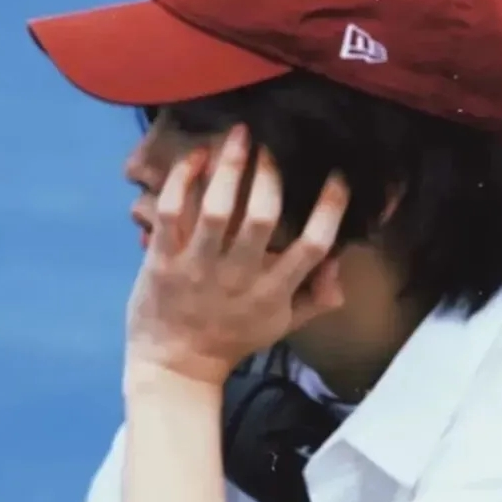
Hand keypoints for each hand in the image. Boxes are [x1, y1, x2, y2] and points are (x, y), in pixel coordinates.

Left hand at [124, 125, 349, 385]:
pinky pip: (171, 213)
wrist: (175, 366)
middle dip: (269, 173)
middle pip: (263, 217)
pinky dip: (182, 180)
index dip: (330, 208)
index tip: (337, 177)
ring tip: (238, 135)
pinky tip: (196, 157)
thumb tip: (339, 264)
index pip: (313, 246)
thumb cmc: (231, 340)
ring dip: (229, 166)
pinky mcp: (162, 262)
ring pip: (217, 209)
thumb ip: (316, 298)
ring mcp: (197, 268)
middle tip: (270, 146)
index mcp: (273, 292)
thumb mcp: (281, 326)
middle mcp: (238, 277)